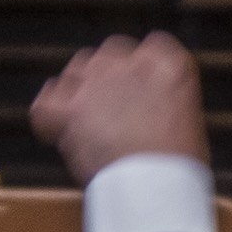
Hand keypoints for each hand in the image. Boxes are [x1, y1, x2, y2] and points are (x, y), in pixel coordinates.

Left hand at [30, 31, 206, 180]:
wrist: (157, 183)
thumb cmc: (175, 163)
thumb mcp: (185, 116)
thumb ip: (162, 97)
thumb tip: (142, 106)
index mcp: (166, 62)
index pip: (148, 47)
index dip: (138, 71)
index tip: (137, 91)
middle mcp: (129, 63)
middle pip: (109, 54)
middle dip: (106, 77)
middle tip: (109, 107)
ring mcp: (97, 83)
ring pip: (77, 69)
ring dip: (77, 89)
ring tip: (84, 117)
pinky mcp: (70, 109)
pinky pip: (45, 102)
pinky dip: (47, 115)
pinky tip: (56, 129)